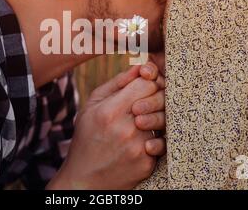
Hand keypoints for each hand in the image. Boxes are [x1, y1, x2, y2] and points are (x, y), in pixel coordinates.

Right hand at [47, 64, 163, 189]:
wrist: (85, 180)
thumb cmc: (87, 138)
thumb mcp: (91, 106)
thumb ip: (116, 84)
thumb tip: (139, 67)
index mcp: (109, 111)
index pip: (146, 84)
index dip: (148, 81)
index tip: (144, 84)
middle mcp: (125, 129)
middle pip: (158, 99)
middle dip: (155, 96)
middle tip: (144, 102)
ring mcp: (138, 148)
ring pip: (162, 120)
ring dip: (155, 118)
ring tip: (141, 122)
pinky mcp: (146, 163)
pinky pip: (162, 141)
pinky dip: (155, 139)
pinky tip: (142, 140)